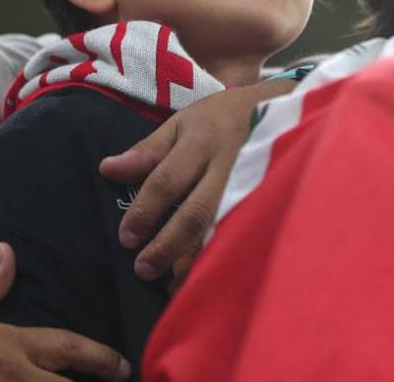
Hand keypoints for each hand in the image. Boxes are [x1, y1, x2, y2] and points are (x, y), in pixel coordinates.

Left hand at [99, 79, 293, 279]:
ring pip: (222, 229)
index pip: (167, 180)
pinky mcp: (268, 201)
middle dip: (167, 243)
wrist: (286, 108)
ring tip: (169, 284)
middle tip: (142, 268)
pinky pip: (244, 234)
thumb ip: (148, 150)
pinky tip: (204, 277)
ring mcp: (253, 185)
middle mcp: (228, 165)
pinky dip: (223, 259)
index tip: (126, 238)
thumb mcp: (184, 122)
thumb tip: (107, 170)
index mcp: (202, 141)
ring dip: (195, 259)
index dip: (145, 211)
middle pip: (196, 211)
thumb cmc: (223, 117)